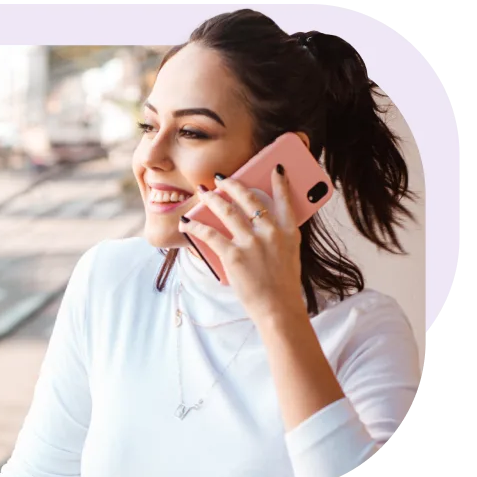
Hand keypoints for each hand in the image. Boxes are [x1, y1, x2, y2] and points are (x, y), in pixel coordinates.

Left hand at [179, 166, 305, 320]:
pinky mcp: (233, 255)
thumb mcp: (289, 255)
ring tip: (203, 193)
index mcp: (289, 232)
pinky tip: (186, 222)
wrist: (278, 309)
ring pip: (227, 211)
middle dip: (232, 185)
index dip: (280, 182)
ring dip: (212, 199)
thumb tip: (258, 223)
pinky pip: (209, 234)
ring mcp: (252, 243)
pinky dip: (194, 226)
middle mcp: (271, 232)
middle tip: (221, 178)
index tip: (275, 168)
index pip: (285, 199)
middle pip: (249, 199)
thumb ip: (278, 237)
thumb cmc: (282, 285)